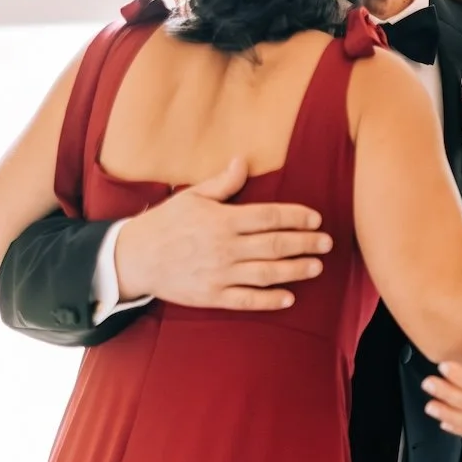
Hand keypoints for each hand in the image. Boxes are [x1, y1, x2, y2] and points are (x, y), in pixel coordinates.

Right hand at [114, 157, 332, 310]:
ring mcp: (219, 274)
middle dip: (304, 243)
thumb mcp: (191, 197)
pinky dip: (269, 300)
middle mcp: (225, 247)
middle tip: (327, 243)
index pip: (268, 216)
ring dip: (294, 270)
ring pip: (266, 273)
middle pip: (274, 245)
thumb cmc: (165, 223)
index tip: (316, 218)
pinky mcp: (212, 296)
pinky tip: (289, 298)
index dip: (295, 217)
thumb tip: (242, 161)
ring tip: (316, 267)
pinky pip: (246, 300)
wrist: (135, 258)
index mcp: (222, 220)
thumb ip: (222, 183)